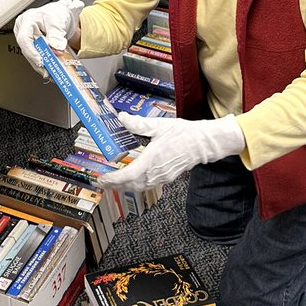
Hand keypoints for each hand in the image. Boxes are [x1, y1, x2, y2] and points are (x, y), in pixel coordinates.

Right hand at [13, 0, 83, 73]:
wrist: (62, 15)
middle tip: (48, 70)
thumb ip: (57, 34)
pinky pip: (36, 56)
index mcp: (27, 20)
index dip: (31, 52)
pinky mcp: (33, 46)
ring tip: (51, 72)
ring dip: (41, 65)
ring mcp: (28, 38)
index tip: (40, 61)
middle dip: (38, 61)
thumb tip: (57, 47)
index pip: (24, 38)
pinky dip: (44, 63)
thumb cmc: (57, 13)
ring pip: (31, 55)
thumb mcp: (58, 20)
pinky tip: (50, 69)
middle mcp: (24, 30)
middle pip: (27, 49)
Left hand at [98, 114, 245, 196]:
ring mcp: (162, 177)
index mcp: (153, 159)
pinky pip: (147, 186)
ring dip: (123, 186)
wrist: (204, 143)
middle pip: (130, 185)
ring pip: (139, 187)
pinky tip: (130, 180)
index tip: (102, 178)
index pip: (129, 175)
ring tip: (111, 183)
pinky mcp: (167, 177)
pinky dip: (135, 185)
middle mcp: (156, 171)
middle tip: (100, 182)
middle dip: (113, 185)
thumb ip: (139, 124)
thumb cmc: (185, 134)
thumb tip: (122, 118)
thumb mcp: (160, 125)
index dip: (113, 179)